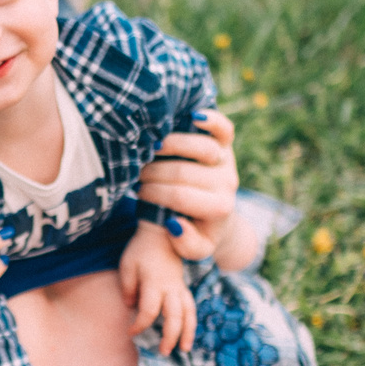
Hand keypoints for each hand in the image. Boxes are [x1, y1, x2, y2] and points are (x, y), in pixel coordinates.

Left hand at [119, 226, 197, 355]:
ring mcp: (180, 287)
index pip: (148, 311)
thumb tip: (131, 307)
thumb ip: (128, 287)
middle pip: (175, 316)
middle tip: (163, 352)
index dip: (139, 325)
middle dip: (170, 336)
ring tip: (184, 349)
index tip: (131, 332)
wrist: (163, 231)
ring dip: (188, 332)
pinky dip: (191, 322)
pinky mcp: (183, 286)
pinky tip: (188, 333)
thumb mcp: (127, 265)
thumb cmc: (141, 248)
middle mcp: (170, 287)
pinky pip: (191, 306)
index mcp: (154, 283)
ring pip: (189, 313)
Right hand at [138, 109, 238, 261]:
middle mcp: (228, 184)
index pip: (180, 197)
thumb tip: (175, 224)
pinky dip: (211, 120)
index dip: (155, 193)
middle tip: (137, 175)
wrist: (217, 217)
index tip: (138, 194)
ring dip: (171, 146)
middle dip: (154, 173)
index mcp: (219, 209)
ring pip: (203, 147)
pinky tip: (191, 116)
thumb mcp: (194, 248)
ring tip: (150, 150)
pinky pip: (224, 128)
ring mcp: (227, 161)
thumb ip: (187, 245)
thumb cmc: (196, 231)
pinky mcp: (226, 144)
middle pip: (185, 172)